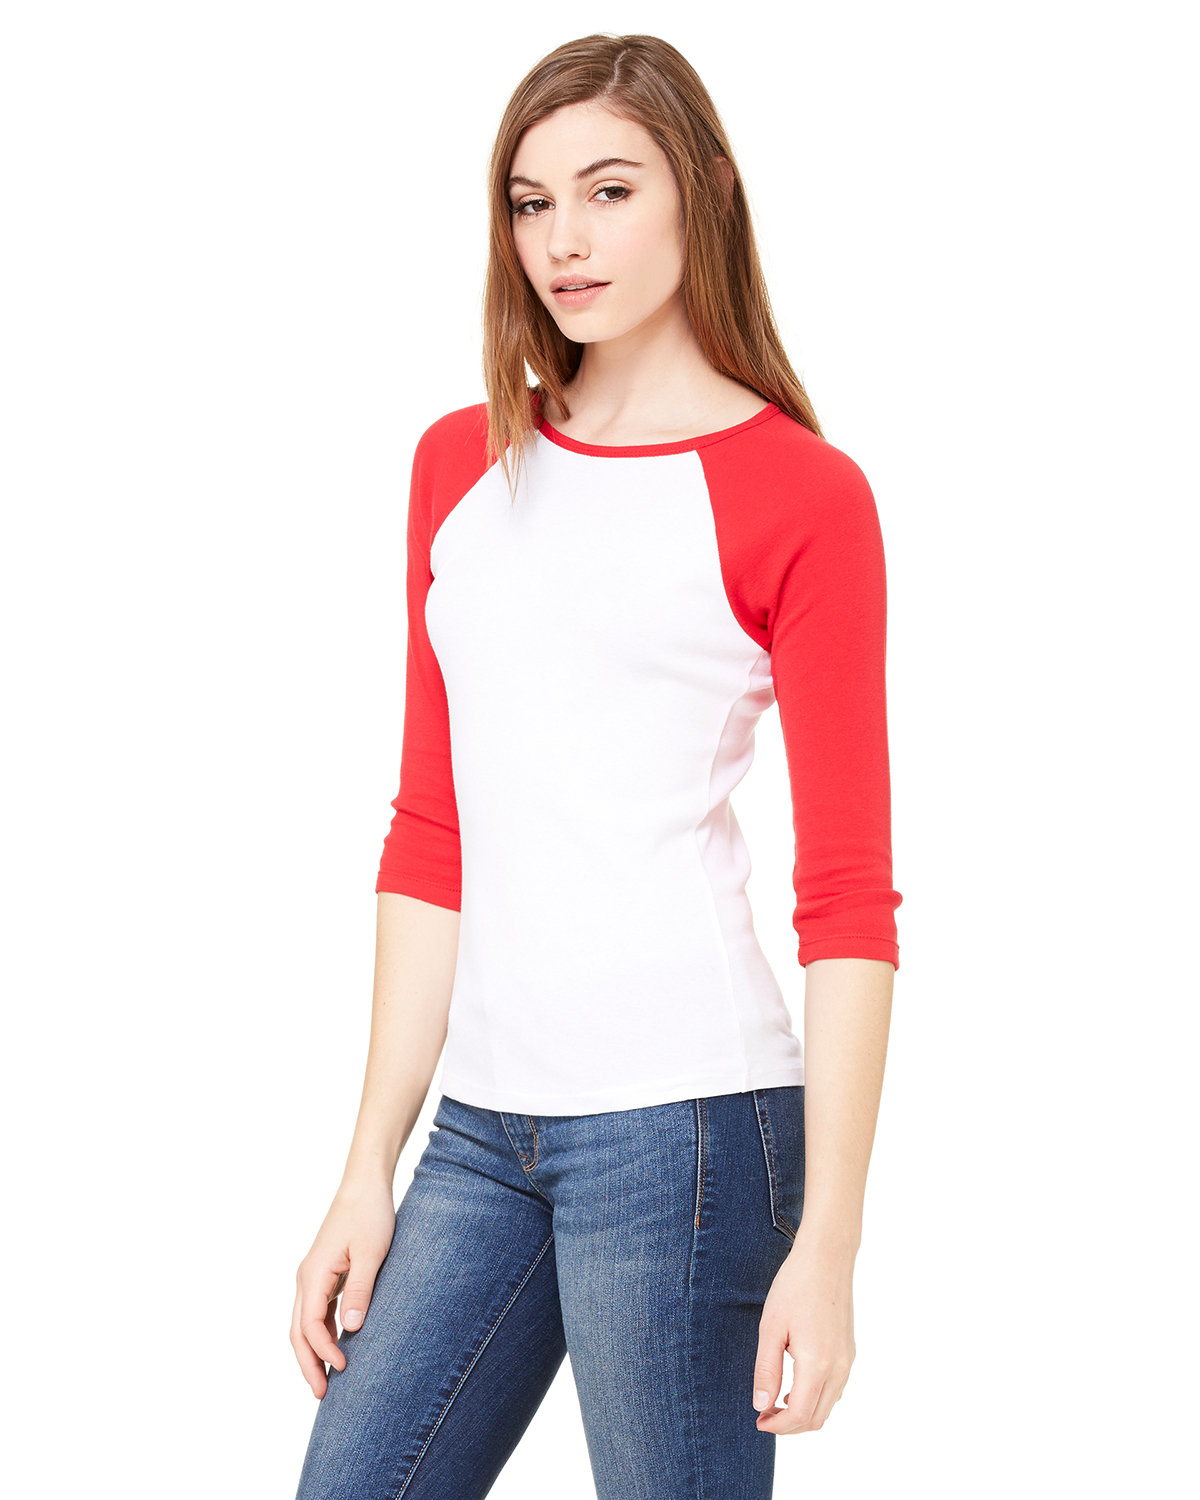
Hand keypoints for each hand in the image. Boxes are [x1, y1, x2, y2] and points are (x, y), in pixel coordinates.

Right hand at [290, 1177, 396, 1398]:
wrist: (365, 1186)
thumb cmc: (370, 1216)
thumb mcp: (370, 1254)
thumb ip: (360, 1291)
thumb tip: (351, 1331)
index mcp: (313, 1274)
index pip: (309, 1325)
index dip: (323, 1351)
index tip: (344, 1368)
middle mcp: (307, 1278)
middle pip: (298, 1331)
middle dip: (308, 1363)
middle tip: (322, 1395)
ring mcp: (314, 1276)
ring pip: (305, 1323)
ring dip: (314, 1350)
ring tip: (328, 1378)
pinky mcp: (325, 1273)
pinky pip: (317, 1311)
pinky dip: (322, 1332)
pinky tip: (338, 1346)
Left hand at [751, 1229, 856, 1434]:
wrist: (826, 1258)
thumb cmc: (795, 1287)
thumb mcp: (771, 1328)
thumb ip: (766, 1369)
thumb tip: (761, 1405)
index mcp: (817, 1364)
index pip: (799, 1415)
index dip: (777, 1425)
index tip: (758, 1420)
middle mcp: (838, 1368)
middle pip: (817, 1418)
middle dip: (789, 1425)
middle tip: (764, 1414)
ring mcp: (847, 1360)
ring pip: (829, 1406)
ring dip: (804, 1413)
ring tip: (776, 1400)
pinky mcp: (849, 1351)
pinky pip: (835, 1389)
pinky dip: (816, 1398)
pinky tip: (796, 1384)